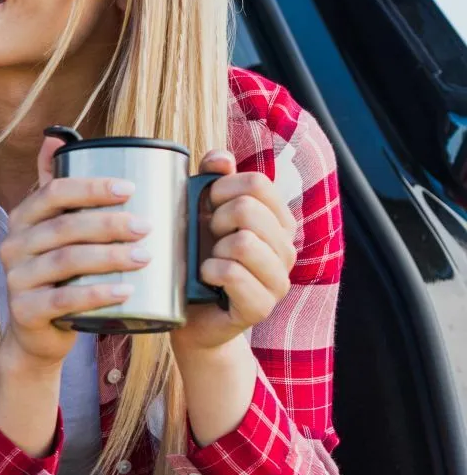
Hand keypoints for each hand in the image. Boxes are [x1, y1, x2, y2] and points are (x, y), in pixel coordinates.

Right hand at [0, 133, 151, 367]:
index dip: (90, 188)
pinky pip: (63, 300)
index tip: (129, 189)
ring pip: (65, 260)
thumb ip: (54, 186)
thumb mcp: (53, 229)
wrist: (35, 332)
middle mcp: (13, 245)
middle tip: (146, 227)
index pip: (53, 192)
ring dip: (109, 257)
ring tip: (145, 256)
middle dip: (108, 223)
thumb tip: (54, 136)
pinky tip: (125, 291)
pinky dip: (96, 294)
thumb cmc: (57, 274)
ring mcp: (16, 280)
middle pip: (63, 226)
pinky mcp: (25, 311)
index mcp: (22, 218)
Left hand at [172, 150, 296, 355]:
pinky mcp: (261, 306)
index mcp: (277, 221)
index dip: (221, 189)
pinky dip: (209, 272)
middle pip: (249, 208)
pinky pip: (232, 273)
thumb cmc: (196, 260)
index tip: (206, 207)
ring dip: (213, 250)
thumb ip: (214, 181)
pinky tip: (205, 279)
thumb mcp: (201, 215)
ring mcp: (278, 279)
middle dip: (215, 219)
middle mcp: (286, 248)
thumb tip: (220, 158)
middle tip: (207, 238)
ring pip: (243, 242)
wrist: (189, 316)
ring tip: (208, 262)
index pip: (257, 183)